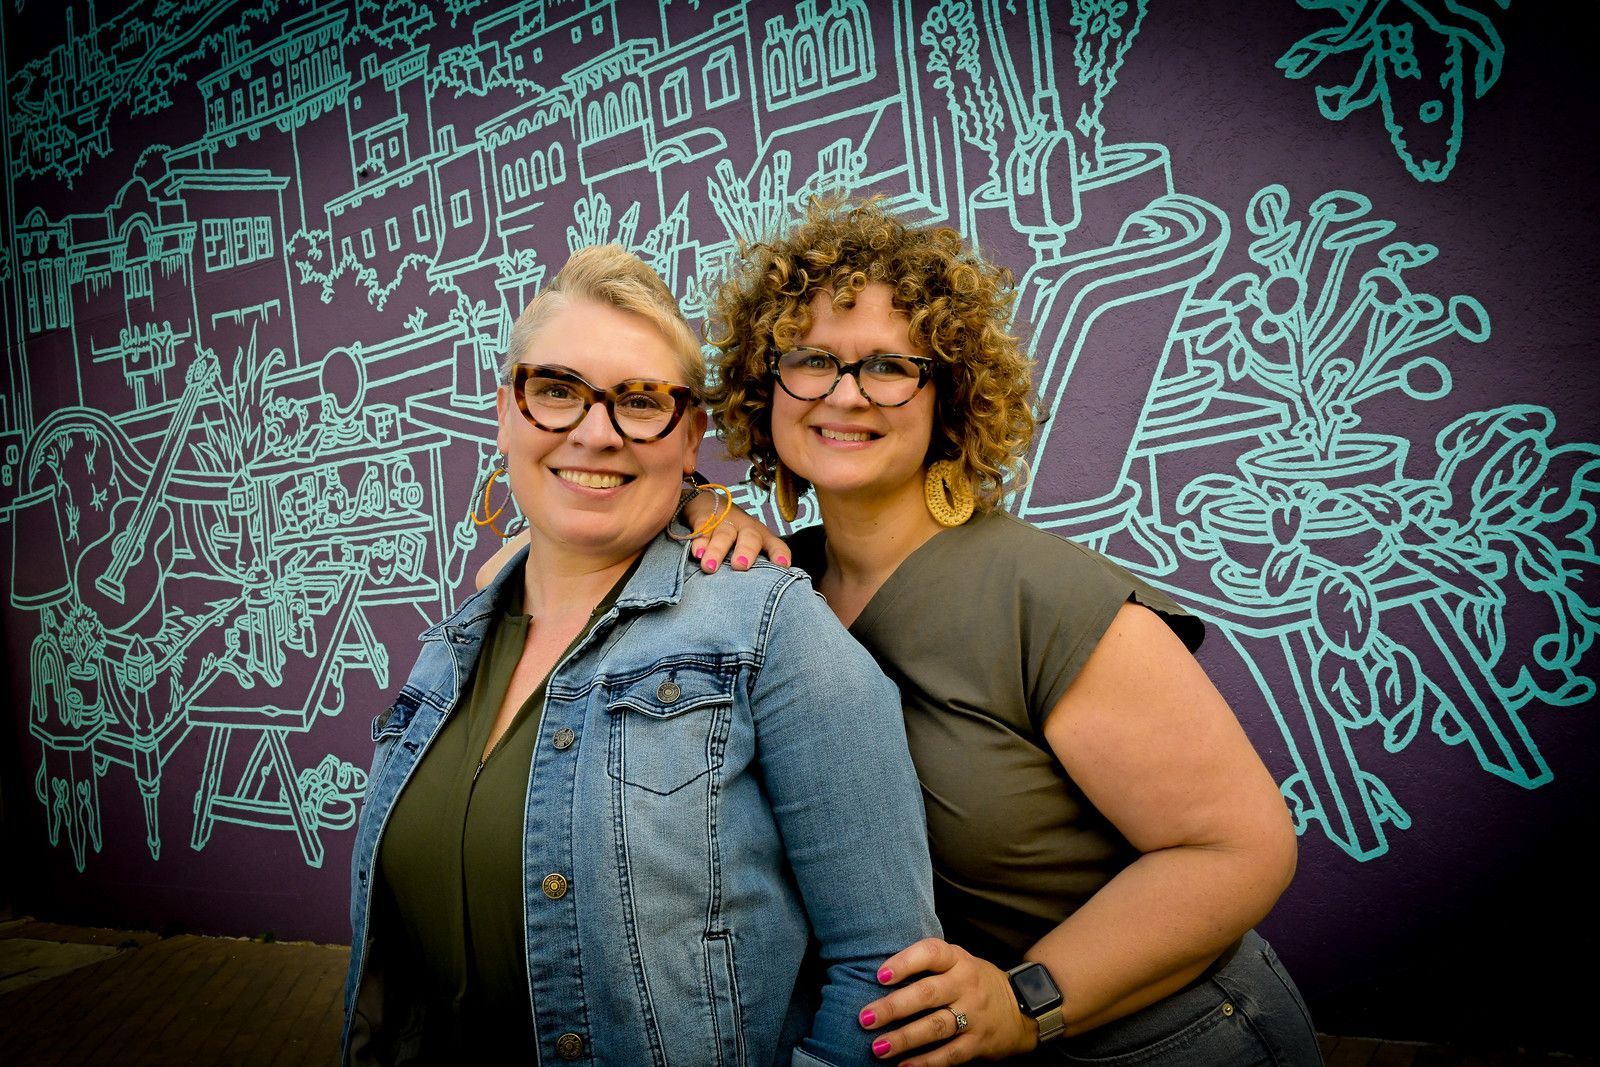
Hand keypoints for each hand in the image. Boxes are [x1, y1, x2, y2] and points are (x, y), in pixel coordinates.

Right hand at [685, 492, 791, 572]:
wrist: (708, 502)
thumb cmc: (735, 536)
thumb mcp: (749, 547)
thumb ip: (757, 567)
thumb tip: (760, 596)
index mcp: (762, 537)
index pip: (776, 545)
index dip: (779, 554)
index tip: (783, 565)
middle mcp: (746, 528)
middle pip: (750, 537)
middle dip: (746, 551)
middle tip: (740, 566)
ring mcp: (726, 522)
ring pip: (724, 535)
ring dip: (717, 550)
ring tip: (710, 567)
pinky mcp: (705, 518)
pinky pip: (703, 529)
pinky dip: (700, 542)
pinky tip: (697, 554)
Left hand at [859, 939, 1036, 1064]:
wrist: (1022, 1007)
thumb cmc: (974, 981)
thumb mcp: (958, 962)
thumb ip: (927, 964)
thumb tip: (879, 974)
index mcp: (958, 960)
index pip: (931, 953)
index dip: (905, 962)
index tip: (880, 975)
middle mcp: (966, 985)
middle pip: (927, 994)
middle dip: (894, 1007)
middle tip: (865, 1017)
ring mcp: (974, 1015)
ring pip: (936, 1027)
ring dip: (905, 1038)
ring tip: (878, 1047)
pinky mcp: (978, 1042)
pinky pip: (950, 1054)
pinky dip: (926, 1062)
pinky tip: (904, 1066)